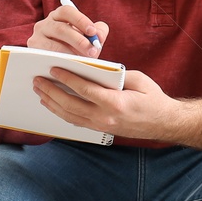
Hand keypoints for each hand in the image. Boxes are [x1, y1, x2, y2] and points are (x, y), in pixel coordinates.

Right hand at [26, 2, 109, 57]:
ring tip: (84, 61)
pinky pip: (46, 57)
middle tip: (93, 51)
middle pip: (61, 29)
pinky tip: (70, 67)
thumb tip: (99, 35)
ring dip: (70, 54)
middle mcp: (45, 24)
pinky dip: (60, 62)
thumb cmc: (77, 48)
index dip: (80, 20)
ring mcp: (37, 37)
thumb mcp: (88, 38)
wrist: (61, 64)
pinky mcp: (33, 52)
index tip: (93, 32)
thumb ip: (98, 32)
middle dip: (79, 41)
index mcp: (58, 15)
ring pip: (53, 45)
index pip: (67, 11)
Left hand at [33, 68, 173, 140]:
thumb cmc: (153, 98)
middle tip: (38, 81)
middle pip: (70, 105)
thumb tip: (95, 70)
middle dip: (51, 92)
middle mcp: (105, 117)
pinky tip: (53, 105)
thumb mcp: (139, 80)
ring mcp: (102, 126)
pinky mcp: (101, 130)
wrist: (163, 122)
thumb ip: (116, 75)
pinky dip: (62, 113)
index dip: (66, 79)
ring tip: (40, 92)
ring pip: (70, 116)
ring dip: (52, 103)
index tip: (53, 70)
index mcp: (115, 103)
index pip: (84, 90)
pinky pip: (76, 122)